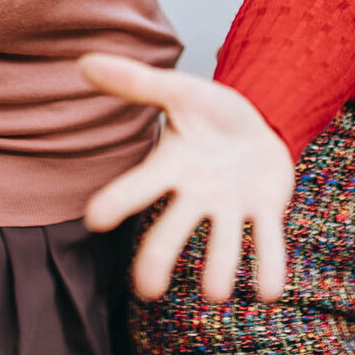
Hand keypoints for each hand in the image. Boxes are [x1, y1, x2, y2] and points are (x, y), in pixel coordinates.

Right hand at [79, 53, 294, 303]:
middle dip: (159, 259)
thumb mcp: (180, 90)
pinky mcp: (266, 212)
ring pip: (222, 245)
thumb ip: (137, 82)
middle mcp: (195, 196)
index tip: (94, 219)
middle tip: (147, 290)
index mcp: (170, 167)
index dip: (118, 201)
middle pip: (171, 231)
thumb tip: (85, 62)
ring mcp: (231, 208)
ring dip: (218, 268)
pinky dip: (269, 267)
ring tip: (215, 292)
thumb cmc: (212, 112)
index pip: (138, 187)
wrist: (262, 121)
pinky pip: (268, 242)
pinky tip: (269, 292)